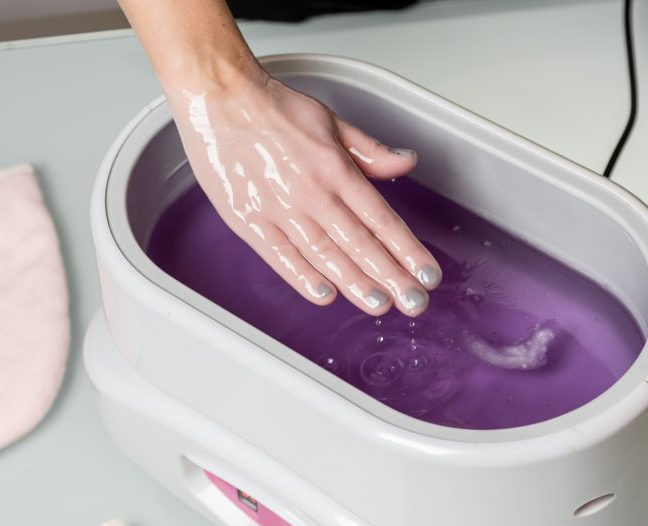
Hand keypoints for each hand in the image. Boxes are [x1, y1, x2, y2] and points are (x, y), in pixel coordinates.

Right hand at [166, 71, 441, 315]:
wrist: (220, 98)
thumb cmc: (272, 108)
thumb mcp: (331, 121)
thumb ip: (370, 151)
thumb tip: (406, 163)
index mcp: (335, 169)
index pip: (381, 219)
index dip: (407, 250)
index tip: (427, 273)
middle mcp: (312, 192)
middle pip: (359, 243)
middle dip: (391, 276)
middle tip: (415, 302)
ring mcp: (279, 209)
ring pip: (325, 254)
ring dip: (355, 283)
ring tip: (379, 306)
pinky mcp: (249, 220)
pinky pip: (280, 255)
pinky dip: (302, 277)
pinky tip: (325, 296)